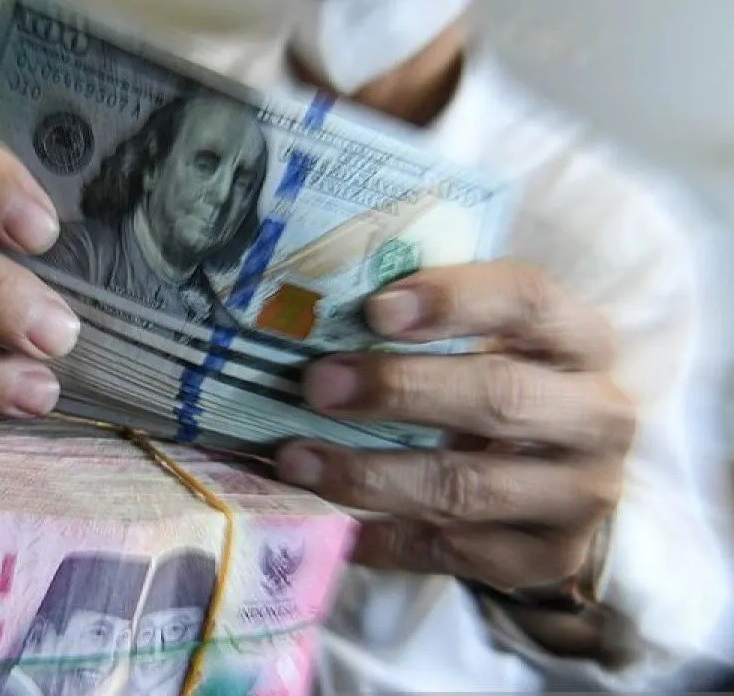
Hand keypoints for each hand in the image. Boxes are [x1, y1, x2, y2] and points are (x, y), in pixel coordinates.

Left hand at [275, 262, 635, 591]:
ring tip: (296, 460)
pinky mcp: (548, 558)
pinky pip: (454, 551)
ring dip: (371, 474)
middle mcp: (598, 416)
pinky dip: (386, 538)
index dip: (452, 301)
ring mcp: (580, 495)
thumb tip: (316, 312)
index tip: (374, 308)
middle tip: (317, 385)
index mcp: (581, 340)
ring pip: (468, 486)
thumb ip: (432, 323)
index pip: (526, 301)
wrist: (563, 478)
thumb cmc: (503, 383)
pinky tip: (334, 522)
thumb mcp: (494, 339)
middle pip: (499, 395)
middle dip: (399, 391)